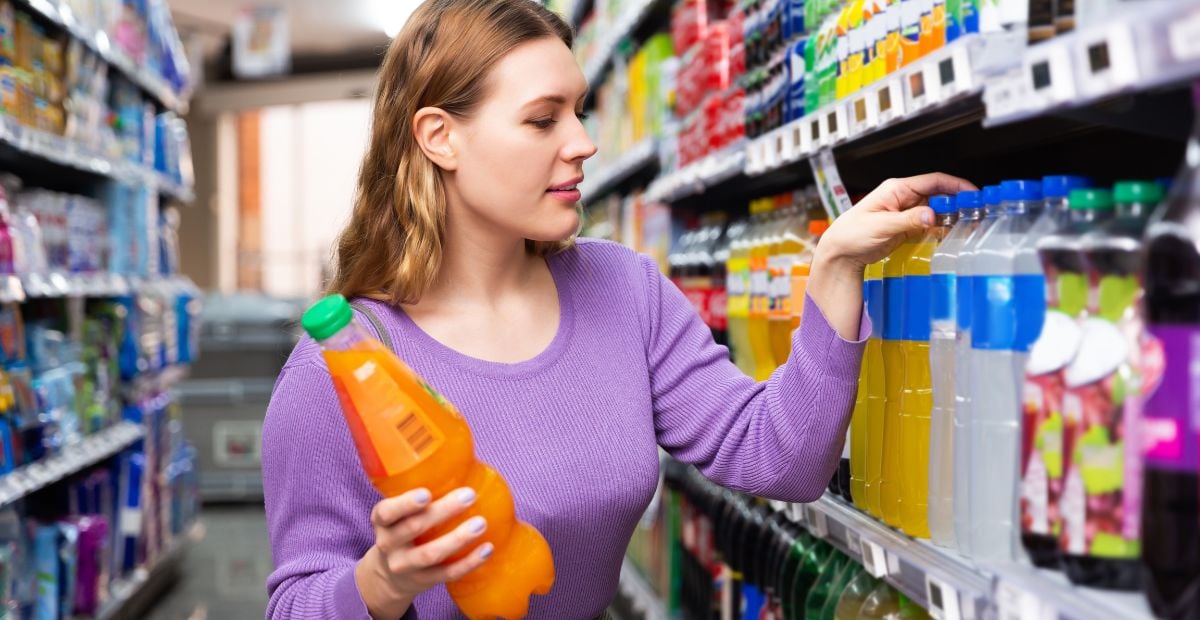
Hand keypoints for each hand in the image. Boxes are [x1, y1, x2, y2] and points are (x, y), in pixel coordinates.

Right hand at [355, 487, 492, 618]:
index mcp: (381, 521)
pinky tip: (487, 549)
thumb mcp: (398, 513)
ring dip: (457, 539)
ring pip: (430, 554)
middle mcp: (388, 544)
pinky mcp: (423, 581)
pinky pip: (447, 574)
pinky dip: (469, 562)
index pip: (387, 512)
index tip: (426, 493)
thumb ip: (419, 495)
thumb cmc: (402, 529)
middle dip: (442, 512)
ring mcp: (404, 566)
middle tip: (469, 495)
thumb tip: (462, 465)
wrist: (389, 575)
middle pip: (412, 529)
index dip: (405, 504)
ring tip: (481, 523)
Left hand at [817, 173, 977, 271]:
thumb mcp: (880, 226)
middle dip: (958, 202)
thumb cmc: (850, 234)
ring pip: (937, 210)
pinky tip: (953, 233)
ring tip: (970, 224)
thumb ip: (907, 220)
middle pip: (938, 195)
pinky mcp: (907, 228)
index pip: (933, 181)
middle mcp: (903, 198)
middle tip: (976, 212)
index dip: (955, 185)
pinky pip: (930, 224)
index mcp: (896, 189)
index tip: (972, 193)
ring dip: (952, 216)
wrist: (839, 253)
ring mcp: (906, 213)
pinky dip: (942, 227)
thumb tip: (931, 215)